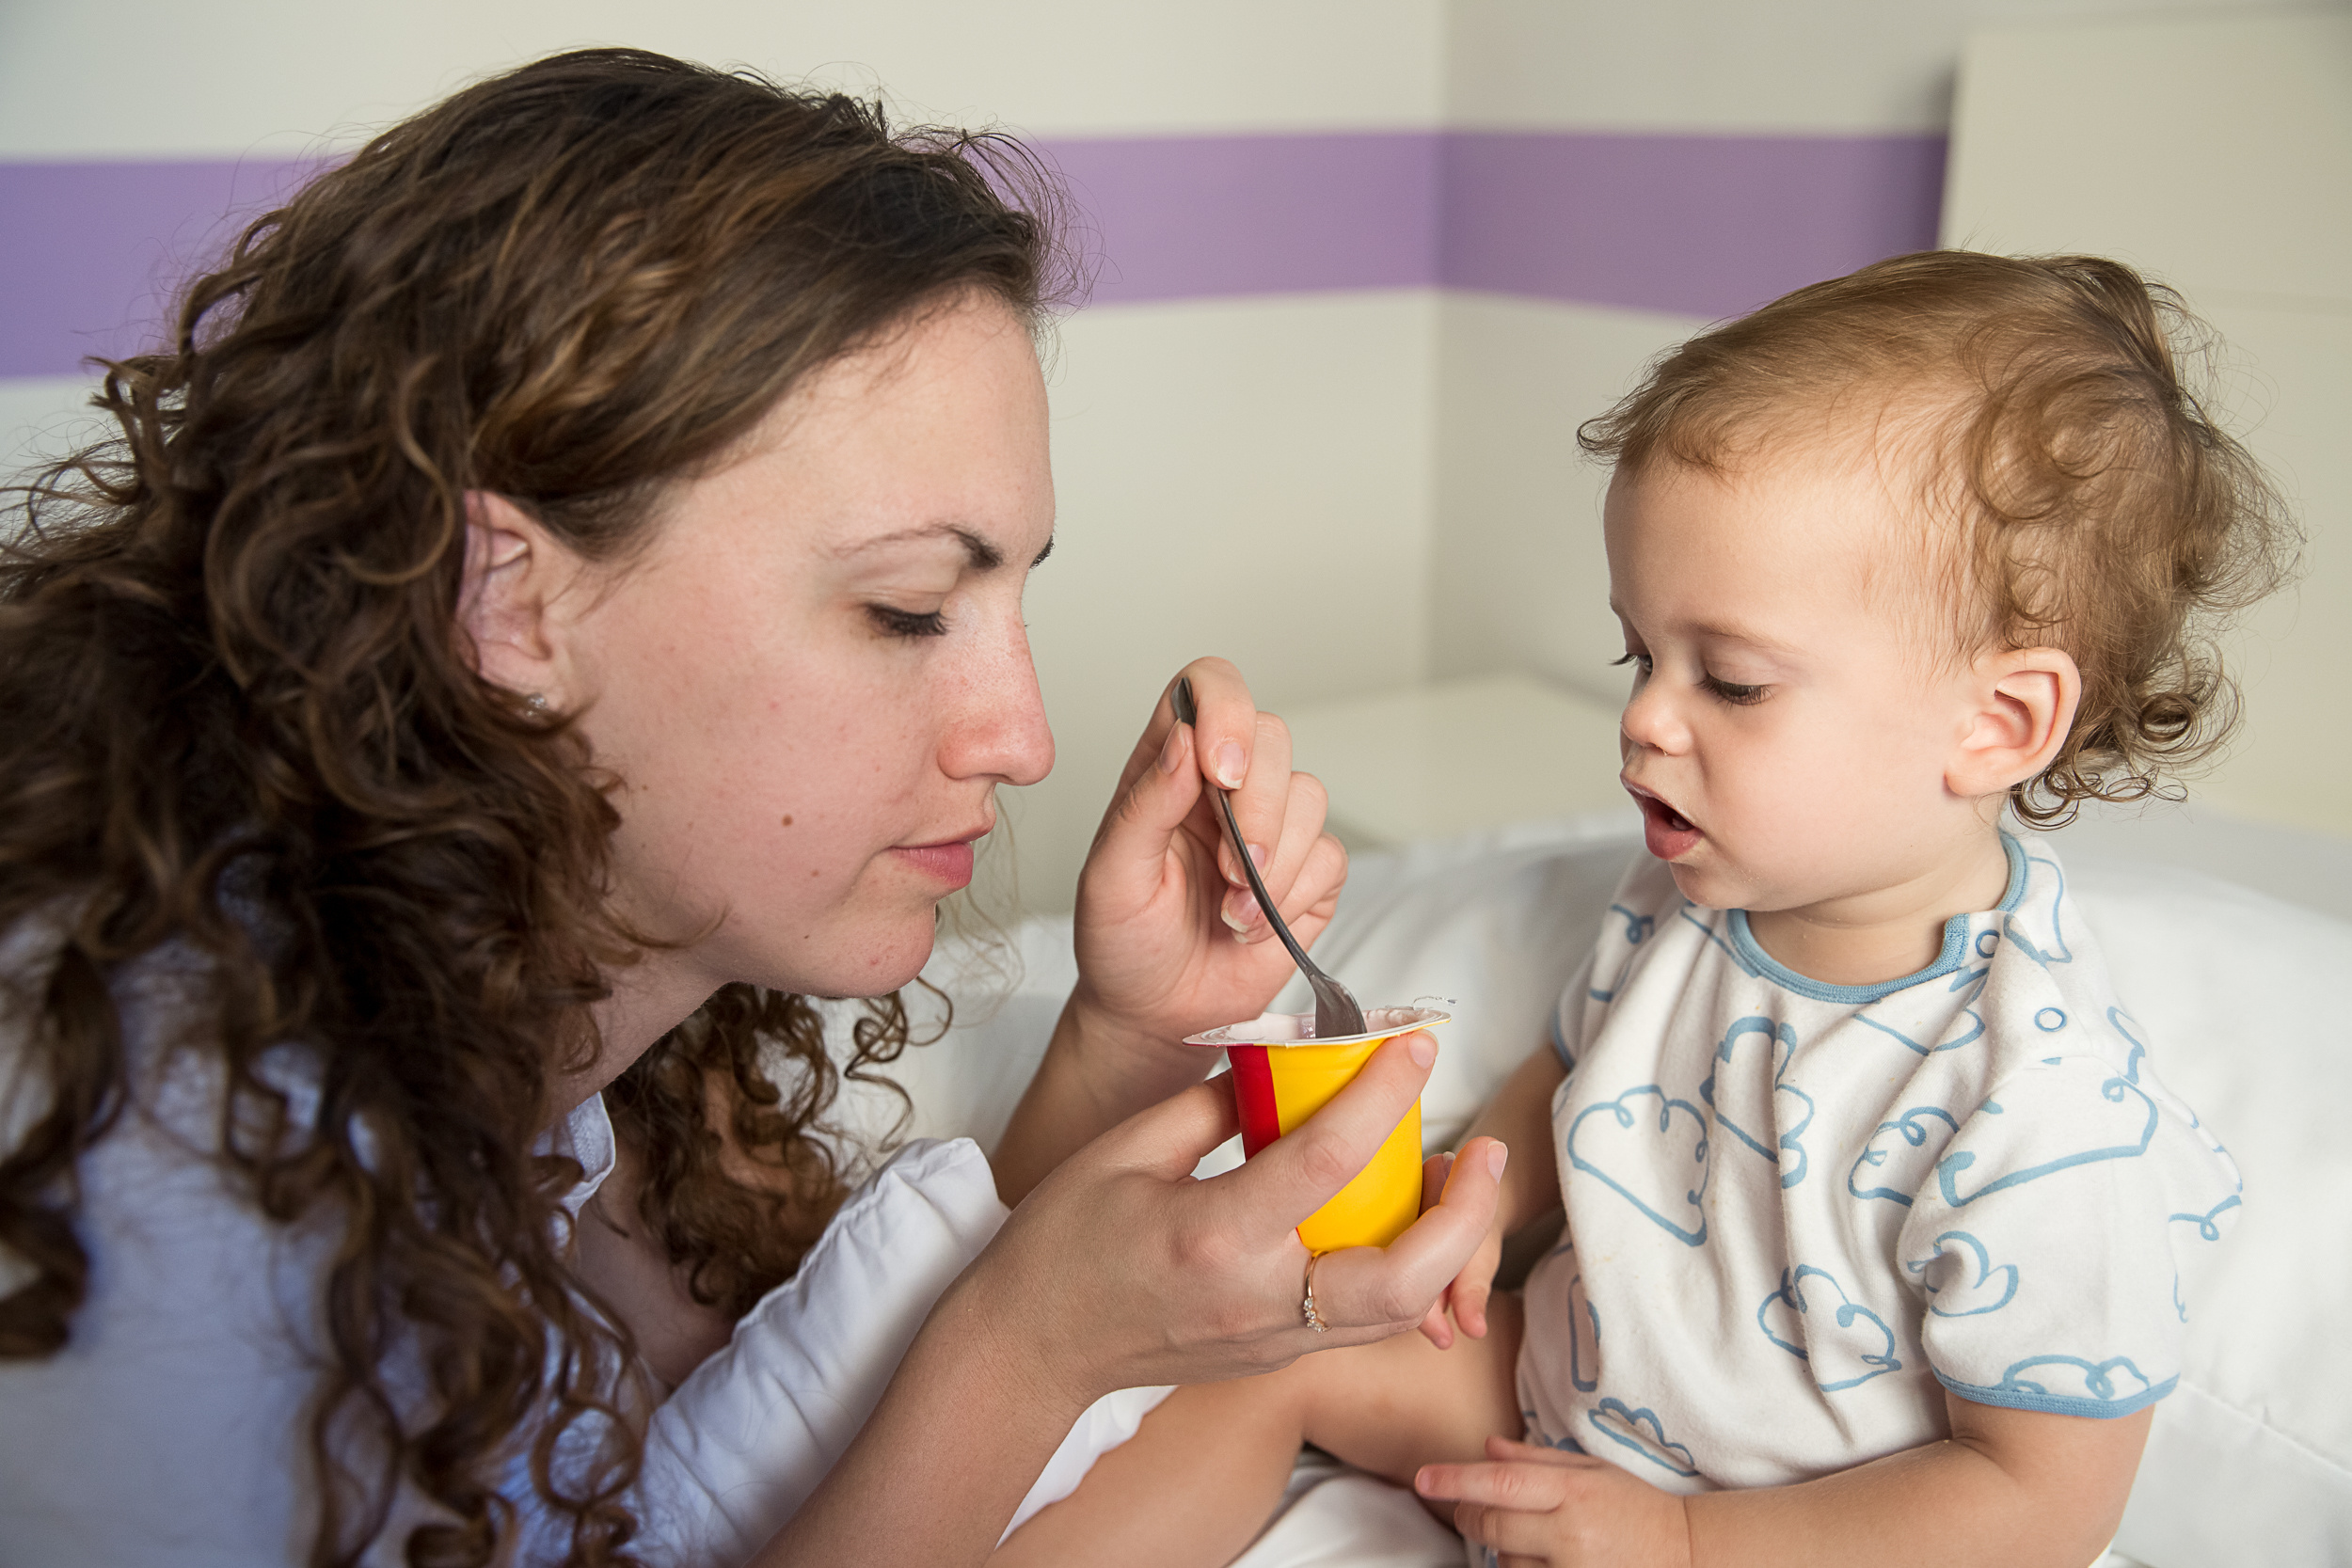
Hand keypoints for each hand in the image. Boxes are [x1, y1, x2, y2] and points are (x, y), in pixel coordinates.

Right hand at [961, 1032, 1504, 1403]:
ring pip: (1403, 1311)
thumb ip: (1213, 1106)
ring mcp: (1275, 1339)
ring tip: (1461, 1179)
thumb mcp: (1125, 1151)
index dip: (1386, 1095)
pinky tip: (1412, 1224)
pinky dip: (1411, 1275)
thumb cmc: (1063, 1247)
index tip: (1418, 1046)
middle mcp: (1258, 1298)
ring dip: (1448, 1246)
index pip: (1329, 1160)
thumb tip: (1281, 1065)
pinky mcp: (1280, 1356)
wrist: (1030, 1349)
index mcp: (1215, 1236)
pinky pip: (1371, 1323)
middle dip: (1464, 1214)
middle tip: (1485, 1149)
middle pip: (1405, 1274)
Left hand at [1066, 658, 1347, 1057]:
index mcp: (1167, 765)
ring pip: (1309, 795)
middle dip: (1256, 810)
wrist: (1156, 1014)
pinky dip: (1292, 898)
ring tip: (1229, 913)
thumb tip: (1185, 740)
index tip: (1221, 770)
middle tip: (1227, 870)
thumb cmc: (1121, 942)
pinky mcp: (1307, 873)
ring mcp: (1271, 825)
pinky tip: (1252, 927)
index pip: (1207, 688)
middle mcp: (1223, 784)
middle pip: (1272, 736)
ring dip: (1272, 866)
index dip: (1225, 711)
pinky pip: (1329, 856)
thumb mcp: (1111, 877)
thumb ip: (1145, 804)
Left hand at [1417, 1437, 1694, 1567]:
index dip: (1456, 1481)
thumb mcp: (1590, 1471)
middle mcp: (1570, 1533)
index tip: (1424, 1479)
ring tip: (1536, 1538)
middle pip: (1492, 1525)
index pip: (1501, 1483)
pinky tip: (1540, 1559)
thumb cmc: (1636, 1508)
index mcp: (1573, 1491)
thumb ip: (1534, 1459)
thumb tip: (1486, 1447)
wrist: (1685, 1555)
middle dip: (1469, 1515)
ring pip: (1504, 1561)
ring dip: (1503, 1549)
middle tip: (1469, 1508)